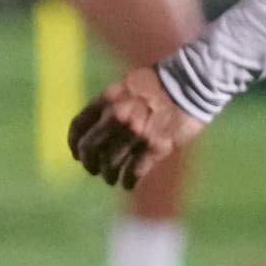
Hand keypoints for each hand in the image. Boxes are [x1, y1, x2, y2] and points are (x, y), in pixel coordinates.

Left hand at [68, 66, 199, 191]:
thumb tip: (96, 131)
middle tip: (93, 170)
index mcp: (107, 99)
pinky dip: (128, 182)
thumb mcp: (125, 86)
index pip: (78, 126)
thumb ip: (109, 106)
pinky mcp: (156, 147)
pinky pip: (134, 172)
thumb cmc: (158, 83)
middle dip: (89, 163)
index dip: (74, 144)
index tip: (77, 154)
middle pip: (89, 148)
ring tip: (112, 178)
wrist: (191, 82)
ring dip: (108, 175)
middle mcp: (117, 116)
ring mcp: (136, 133)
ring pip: (110, 164)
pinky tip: (128, 184)